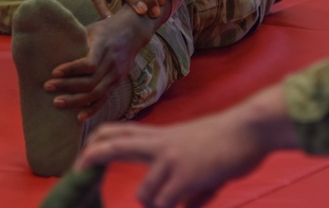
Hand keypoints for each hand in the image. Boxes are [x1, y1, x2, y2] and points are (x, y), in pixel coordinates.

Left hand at [45, 4, 164, 120]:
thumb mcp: (92, 29)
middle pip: (90, 81)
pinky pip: (104, 99)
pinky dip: (92, 109)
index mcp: (104, 46)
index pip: (89, 63)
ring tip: (56, 102)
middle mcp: (112, 62)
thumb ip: (76, 40)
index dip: (71, 70)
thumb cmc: (105, 30)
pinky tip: (78, 117)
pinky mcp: (118, 82)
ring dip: (75, 101)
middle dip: (67, 86)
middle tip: (47, 87)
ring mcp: (116, 74)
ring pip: (96, 93)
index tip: (53, 72)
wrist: (132, 31)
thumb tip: (50, 47)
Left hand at [78, 85, 296, 207]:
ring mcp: (172, 159)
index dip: (99, 142)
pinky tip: (198, 200)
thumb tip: (186, 206)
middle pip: (115, 144)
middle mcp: (162, 144)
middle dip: (92, 156)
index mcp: (164, 137)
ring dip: (160, 204)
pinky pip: (168, 204)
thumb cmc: (232, 140)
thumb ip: (190, 183)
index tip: (84, 155)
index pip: (122, 131)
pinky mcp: (185, 175)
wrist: (251, 128)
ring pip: (145, 195)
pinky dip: (181, 207)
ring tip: (183, 198)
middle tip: (77, 169)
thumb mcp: (203, 157)